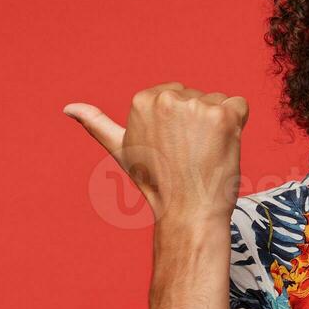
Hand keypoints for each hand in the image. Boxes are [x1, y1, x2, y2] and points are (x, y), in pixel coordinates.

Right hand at [63, 82, 248, 225]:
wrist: (187, 212)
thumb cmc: (157, 184)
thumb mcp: (122, 150)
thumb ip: (97, 124)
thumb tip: (68, 107)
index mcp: (141, 100)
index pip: (177, 96)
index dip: (181, 124)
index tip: (173, 148)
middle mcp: (166, 98)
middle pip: (199, 97)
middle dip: (200, 123)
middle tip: (190, 154)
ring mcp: (195, 106)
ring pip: (219, 102)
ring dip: (220, 126)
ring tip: (205, 153)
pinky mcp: (222, 115)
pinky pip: (240, 106)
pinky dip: (239, 125)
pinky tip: (223, 147)